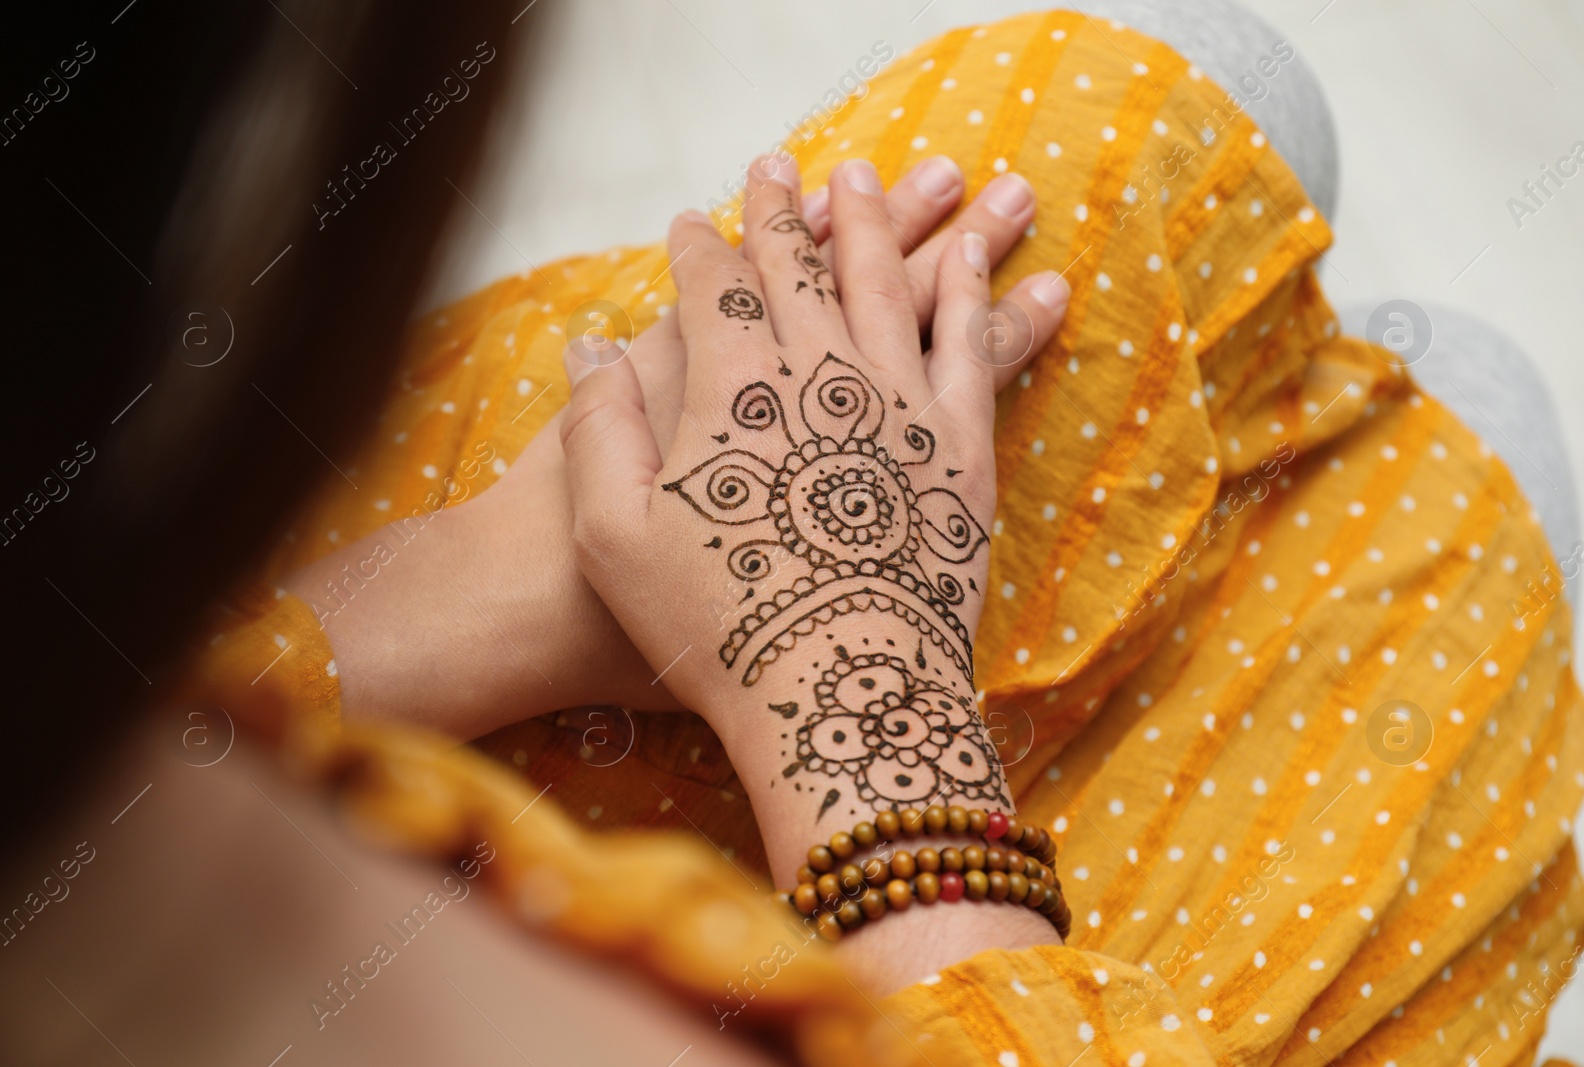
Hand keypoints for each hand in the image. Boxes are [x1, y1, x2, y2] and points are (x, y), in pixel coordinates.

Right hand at [561, 155, 1067, 986]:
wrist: (841, 691)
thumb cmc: (716, 628)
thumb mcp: (616, 536)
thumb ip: (599, 429)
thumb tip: (588, 347)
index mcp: (733, 388)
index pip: (713, 289)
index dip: (699, 249)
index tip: (692, 222)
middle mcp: (822, 375)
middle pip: (802, 270)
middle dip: (784, 212)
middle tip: (779, 163)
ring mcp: (900, 406)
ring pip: (892, 286)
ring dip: (883, 224)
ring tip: (879, 175)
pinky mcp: (961, 450)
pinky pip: (969, 349)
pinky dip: (974, 294)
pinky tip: (976, 257)